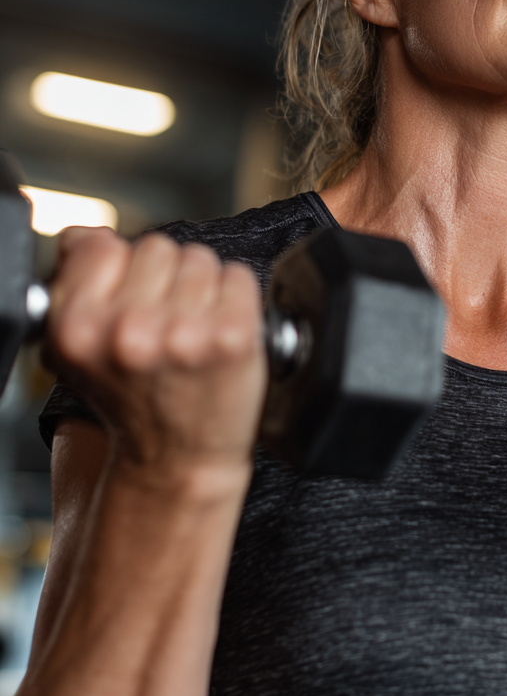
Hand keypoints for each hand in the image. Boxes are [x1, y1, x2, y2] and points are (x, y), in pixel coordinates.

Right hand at [47, 227, 266, 493]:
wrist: (177, 459)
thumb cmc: (136, 400)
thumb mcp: (83, 349)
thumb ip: (77, 284)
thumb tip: (85, 236)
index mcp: (79, 329)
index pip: (104, 245)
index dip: (121, 269)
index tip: (131, 299)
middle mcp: (130, 331)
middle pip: (159, 247)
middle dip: (165, 280)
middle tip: (166, 325)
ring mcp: (185, 334)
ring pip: (201, 260)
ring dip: (202, 290)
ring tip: (192, 334)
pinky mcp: (234, 337)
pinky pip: (238, 276)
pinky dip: (237, 298)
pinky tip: (221, 334)